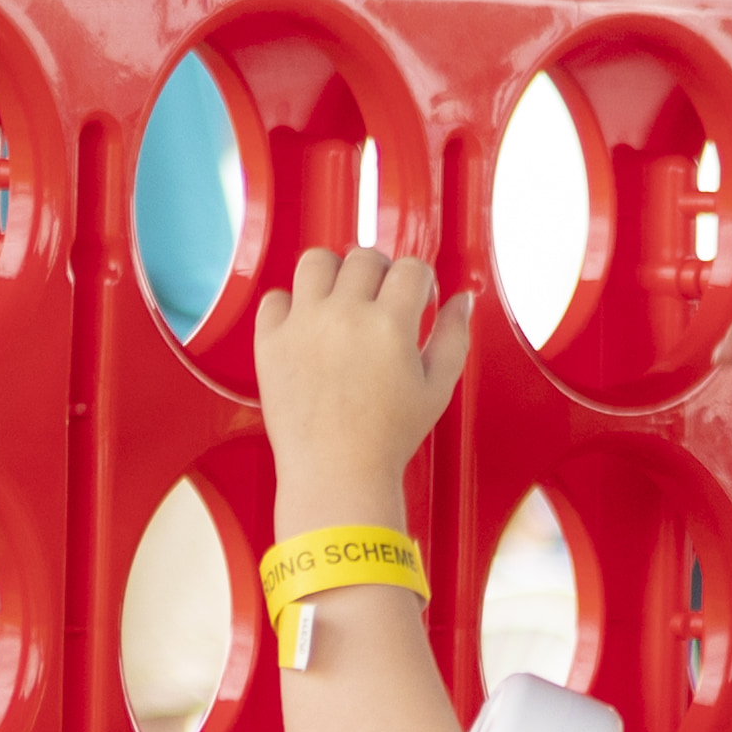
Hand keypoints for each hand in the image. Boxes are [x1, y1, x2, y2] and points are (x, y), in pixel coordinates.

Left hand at [252, 245, 469, 515]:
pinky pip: (274, 297)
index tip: (417, 298)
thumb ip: (454, 336)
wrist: (336, 474)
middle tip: (381, 299)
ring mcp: (303, 325)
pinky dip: (290, 304)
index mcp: (390, 325)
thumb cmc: (387, 439)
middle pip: (364, 257)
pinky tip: (307, 323)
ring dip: (334, 272)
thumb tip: (461, 300)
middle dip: (380, 272)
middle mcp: (344, 315)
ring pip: (316, 261)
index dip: (420, 281)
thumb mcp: (438, 388)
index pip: (410, 268)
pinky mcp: (270, 342)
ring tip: (342, 298)